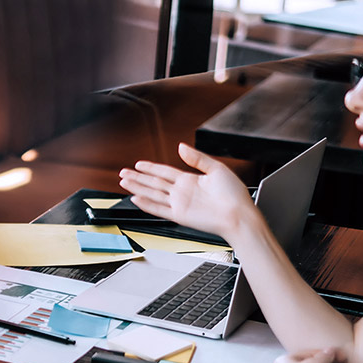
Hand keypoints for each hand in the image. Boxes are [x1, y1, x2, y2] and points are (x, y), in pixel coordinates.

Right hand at [118, 143, 256, 238]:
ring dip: (137, 188)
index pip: (165, 172)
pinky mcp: (180, 216)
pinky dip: (146, 205)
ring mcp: (179, 204)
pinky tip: (136, 199)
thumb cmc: (234, 195)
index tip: (139, 164)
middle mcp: (182, 192)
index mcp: (190, 180)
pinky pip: (159, 209)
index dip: (151, 167)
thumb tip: (180, 147)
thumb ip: (197, 158)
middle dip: (138, 177)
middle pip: (154, 182)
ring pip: (153, 194)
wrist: (239, 215)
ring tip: (123, 182)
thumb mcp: (217, 168)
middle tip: (123, 172)